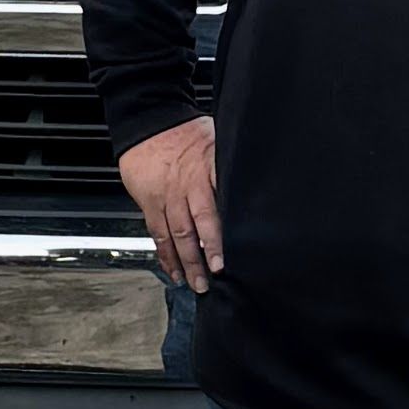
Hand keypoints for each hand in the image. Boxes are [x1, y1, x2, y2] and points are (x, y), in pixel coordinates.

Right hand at [120, 117, 222, 290]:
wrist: (148, 125)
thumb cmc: (187, 134)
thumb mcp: (219, 143)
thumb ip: (232, 169)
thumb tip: (260, 185)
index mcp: (208, 170)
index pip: (220, 203)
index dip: (224, 228)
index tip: (233, 250)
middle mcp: (187, 186)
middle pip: (198, 223)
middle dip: (207, 250)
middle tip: (216, 273)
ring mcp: (167, 197)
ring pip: (177, 234)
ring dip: (187, 261)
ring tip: (197, 283)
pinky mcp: (151, 204)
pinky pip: (158, 233)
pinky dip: (166, 255)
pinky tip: (174, 271)